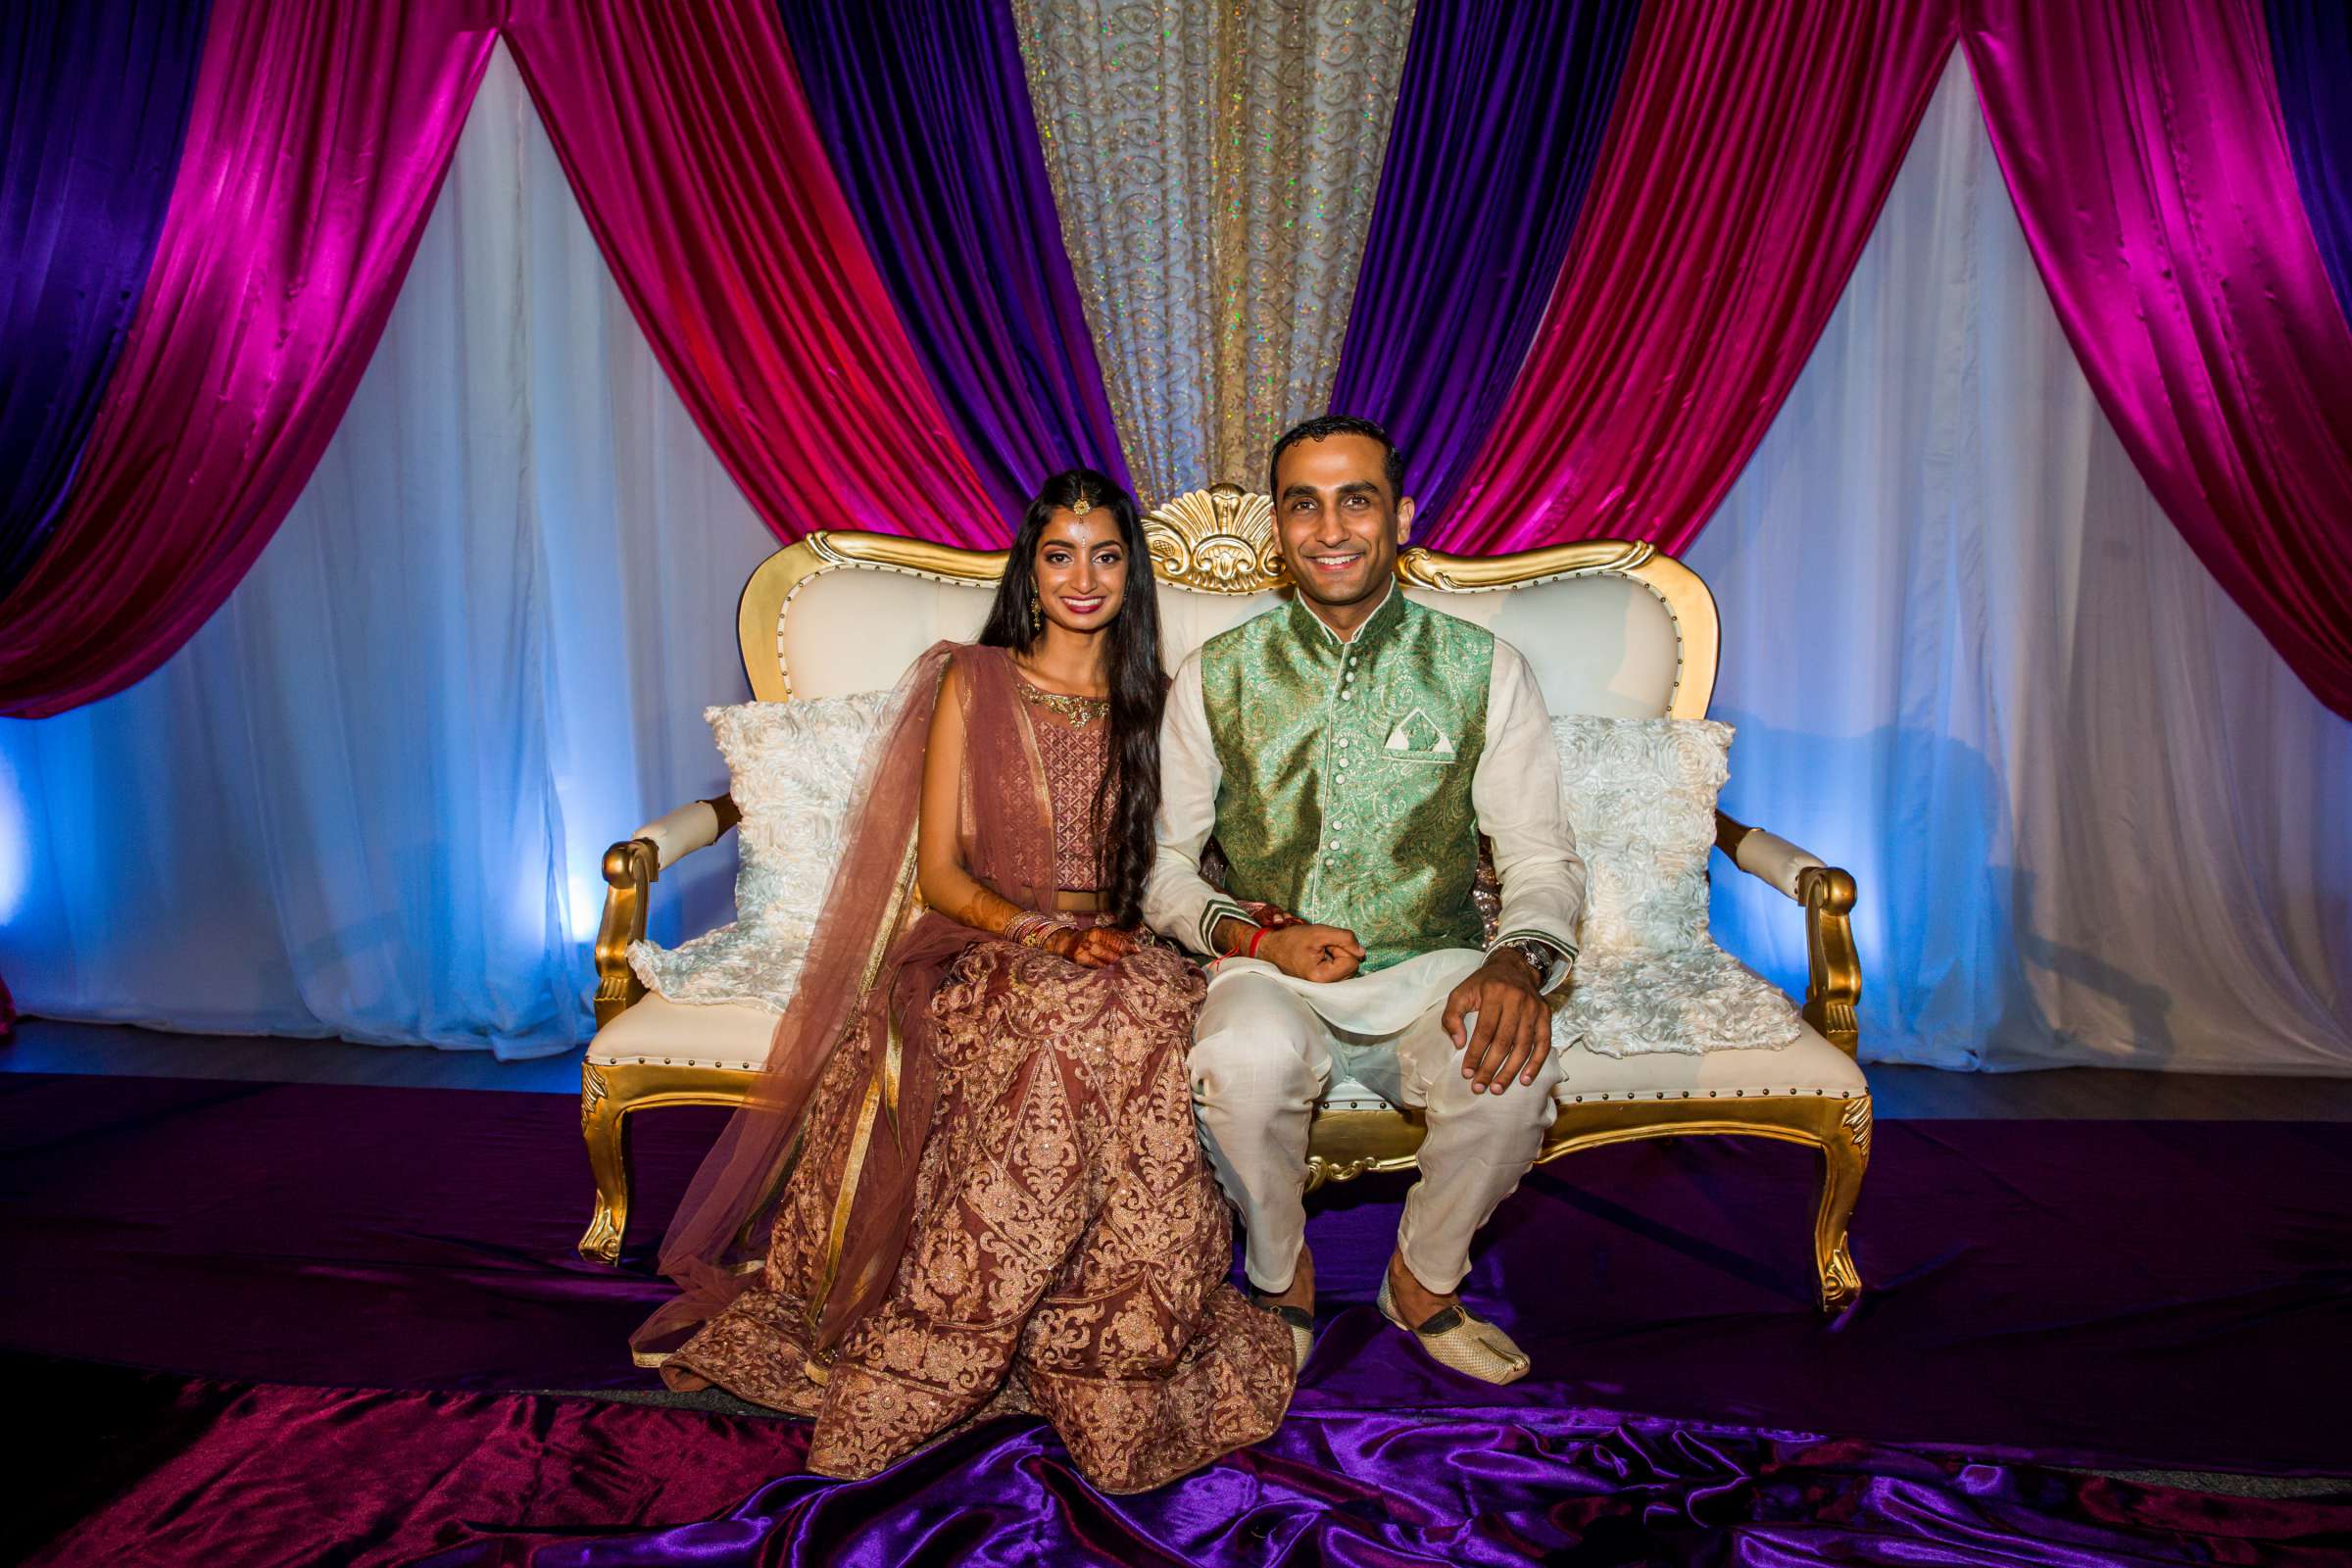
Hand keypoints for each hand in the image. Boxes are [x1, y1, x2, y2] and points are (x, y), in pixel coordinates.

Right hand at [1051, 924, 1136, 967]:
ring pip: (1107, 960)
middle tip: (1123, 956)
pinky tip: (1103, 963)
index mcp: (1097, 931)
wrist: (1066, 944)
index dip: (1128, 946)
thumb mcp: (1102, 933)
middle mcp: (1090, 940)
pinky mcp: (1080, 960)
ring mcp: (1084, 950)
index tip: (1136, 950)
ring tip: (1112, 959)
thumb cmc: (1088, 938)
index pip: (1117, 940)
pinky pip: (1098, 966)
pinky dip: (1103, 965)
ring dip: (1112, 960)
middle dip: (1121, 955)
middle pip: (1114, 951)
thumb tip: (1135, 945)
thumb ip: (1118, 937)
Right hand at [1258, 923, 1364, 982]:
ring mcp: (1323, 989)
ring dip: (1337, 957)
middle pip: (1351, 967)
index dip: (1342, 947)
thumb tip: (1362, 952)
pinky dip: (1333, 963)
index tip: (1325, 944)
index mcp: (1321, 978)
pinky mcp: (1322, 986)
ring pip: (1347, 970)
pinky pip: (1339, 973)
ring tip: (1319, 953)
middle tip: (1321, 948)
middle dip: (1340, 953)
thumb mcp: (1319, 932)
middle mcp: (1323, 988)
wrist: (1271, 949)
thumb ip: (1345, 938)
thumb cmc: (1292, 940)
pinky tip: (1320, 959)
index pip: (1352, 962)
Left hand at [1441, 953, 1550, 1093]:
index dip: (1475, 1054)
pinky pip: (1544, 1044)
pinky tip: (1525, 1079)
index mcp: (1495, 992)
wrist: (1513, 967)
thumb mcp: (1461, 993)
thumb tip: (1459, 1043)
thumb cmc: (1483, 985)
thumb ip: (1452, 1016)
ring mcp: (1534, 1008)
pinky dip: (1535, 1063)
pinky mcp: (1546, 1015)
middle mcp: (1517, 1000)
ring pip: (1524, 1046)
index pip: (1484, 1030)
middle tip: (1480, 1087)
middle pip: (1504, 1041)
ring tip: (1498, 1088)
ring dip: (1511, 1071)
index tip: (1467, 1073)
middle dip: (1491, 1067)